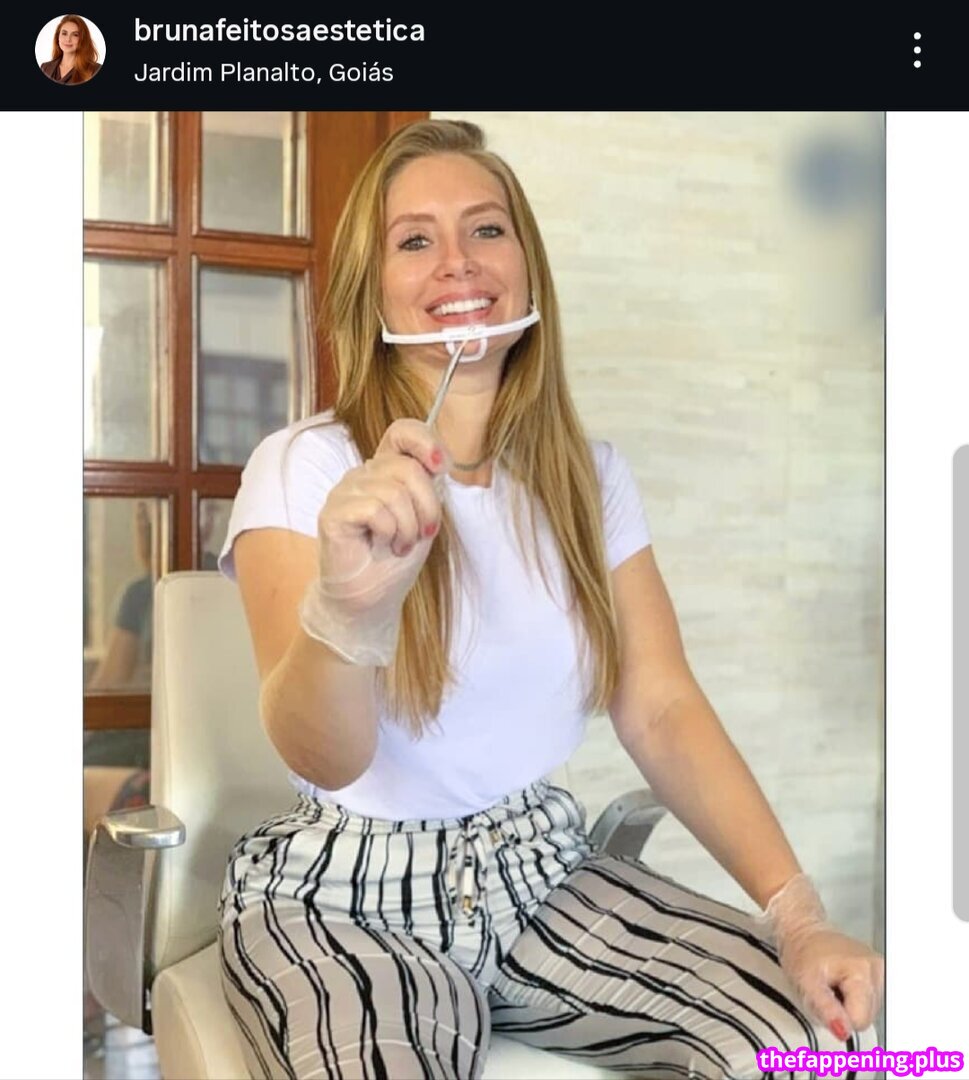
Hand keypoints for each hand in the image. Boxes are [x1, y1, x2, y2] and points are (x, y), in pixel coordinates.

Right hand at [299, 419, 450, 665]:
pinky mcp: (333, 513)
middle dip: (427, 506)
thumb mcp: (423, 517)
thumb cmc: (395, 559)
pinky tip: (383, 546)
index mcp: (385, 471)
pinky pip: (375, 509)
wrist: (371, 599)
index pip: (402, 432)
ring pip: (393, 491)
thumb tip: (437, 462)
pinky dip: (389, 532)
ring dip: (408, 526)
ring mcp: (345, 492)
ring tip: (399, 544)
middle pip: (406, 468)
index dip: (424, 441)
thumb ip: (428, 486)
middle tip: (423, 534)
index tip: (441, 466)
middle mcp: (363, 475)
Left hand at [763, 873, 883, 1039]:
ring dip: (849, 1004)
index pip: (860, 1020)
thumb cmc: (802, 951)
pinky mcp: (879, 972)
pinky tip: (842, 984)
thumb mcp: (806, 983)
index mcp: (863, 971)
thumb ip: (826, 1010)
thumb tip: (843, 1032)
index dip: (838, 1016)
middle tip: (828, 990)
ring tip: (834, 985)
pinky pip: (870, 1001)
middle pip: (867, 1017)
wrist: (803, 931)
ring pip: (869, 1012)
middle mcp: (878, 969)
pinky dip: (854, 998)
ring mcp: (880, 970)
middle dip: (844, 1010)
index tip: (826, 997)